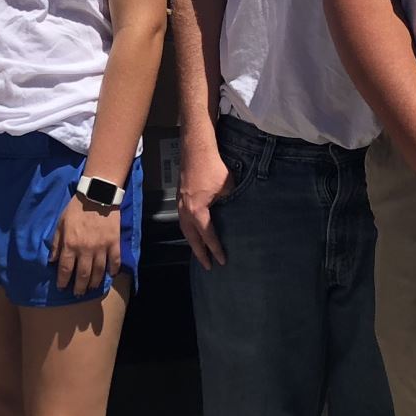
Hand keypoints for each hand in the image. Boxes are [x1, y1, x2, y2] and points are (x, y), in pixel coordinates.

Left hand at [50, 192, 123, 297]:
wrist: (97, 196)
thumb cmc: (76, 209)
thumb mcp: (60, 224)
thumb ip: (56, 243)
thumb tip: (51, 261)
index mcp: (70, 244)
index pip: (66, 269)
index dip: (63, 281)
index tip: (62, 287)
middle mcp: (86, 250)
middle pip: (83, 275)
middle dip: (79, 287)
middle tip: (77, 294)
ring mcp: (102, 248)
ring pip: (99, 272)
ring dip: (95, 283)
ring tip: (92, 289)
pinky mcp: (114, 243)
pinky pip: (114, 261)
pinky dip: (112, 270)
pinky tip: (110, 276)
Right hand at [176, 139, 233, 269]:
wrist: (196, 149)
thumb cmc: (212, 167)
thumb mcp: (228, 188)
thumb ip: (230, 202)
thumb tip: (234, 210)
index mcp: (197, 211)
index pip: (207, 236)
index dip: (215, 249)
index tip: (222, 260)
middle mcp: (186, 210)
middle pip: (192, 238)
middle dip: (200, 253)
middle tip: (208, 266)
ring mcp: (181, 204)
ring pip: (185, 229)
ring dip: (193, 242)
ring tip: (200, 252)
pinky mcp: (181, 197)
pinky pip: (184, 220)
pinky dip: (189, 230)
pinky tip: (195, 231)